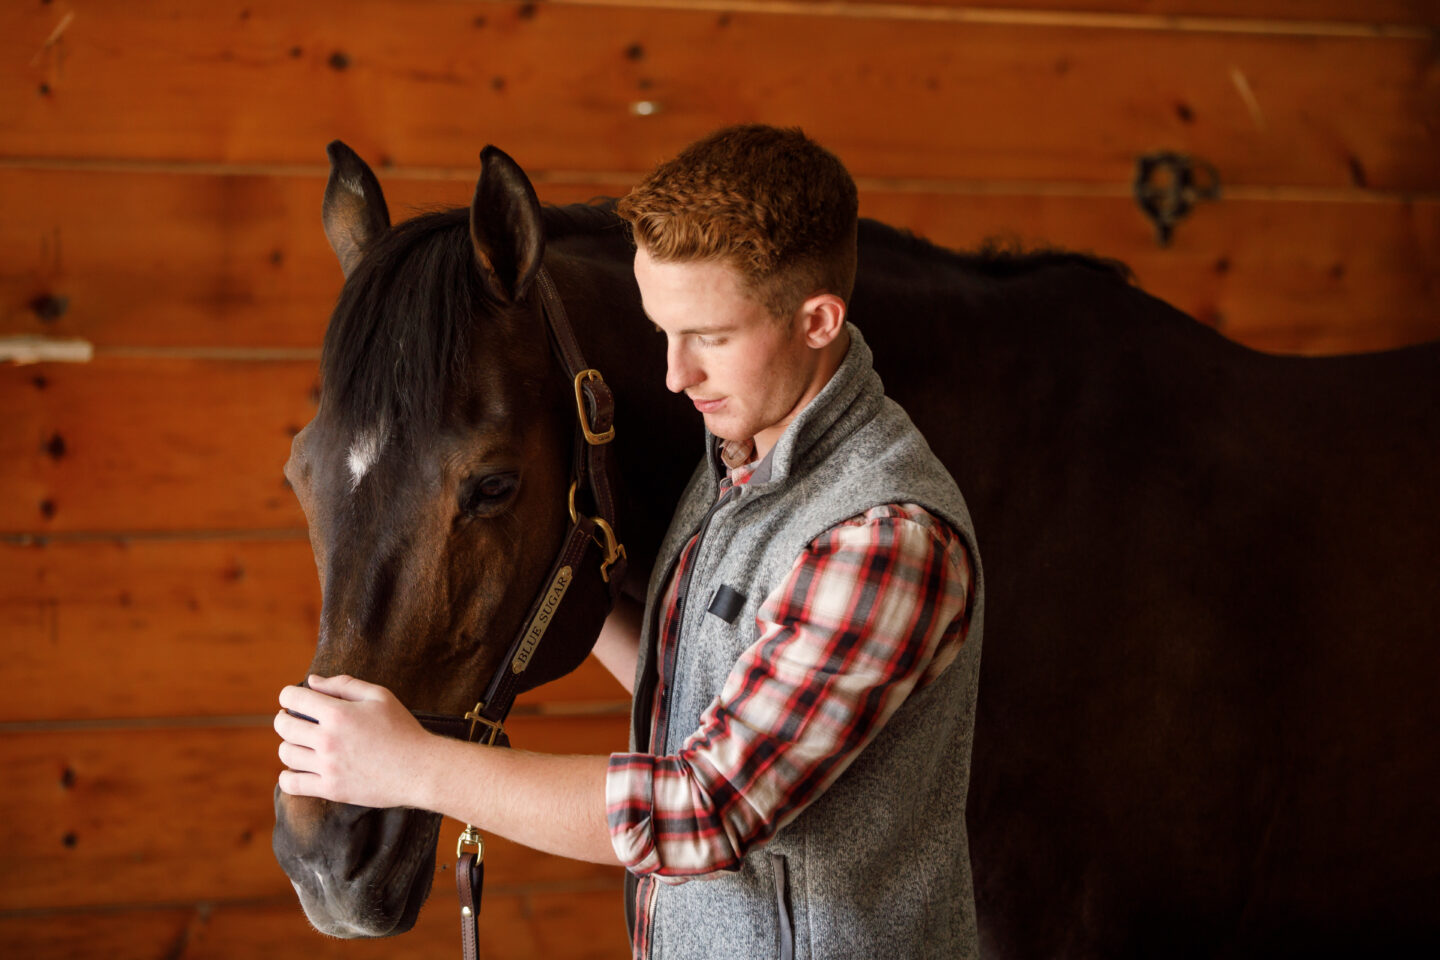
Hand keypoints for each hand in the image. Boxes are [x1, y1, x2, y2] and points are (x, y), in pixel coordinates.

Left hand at [275, 674, 432, 808]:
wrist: (419, 769)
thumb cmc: (402, 728)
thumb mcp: (379, 696)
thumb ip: (344, 684)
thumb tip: (313, 681)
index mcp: (338, 713)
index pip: (293, 698)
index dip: (289, 695)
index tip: (293, 699)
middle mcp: (328, 739)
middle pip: (284, 726)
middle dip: (284, 718)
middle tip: (293, 719)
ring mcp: (328, 766)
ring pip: (286, 753)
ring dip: (289, 745)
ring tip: (300, 743)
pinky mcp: (331, 789)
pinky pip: (292, 784)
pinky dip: (288, 776)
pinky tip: (297, 769)